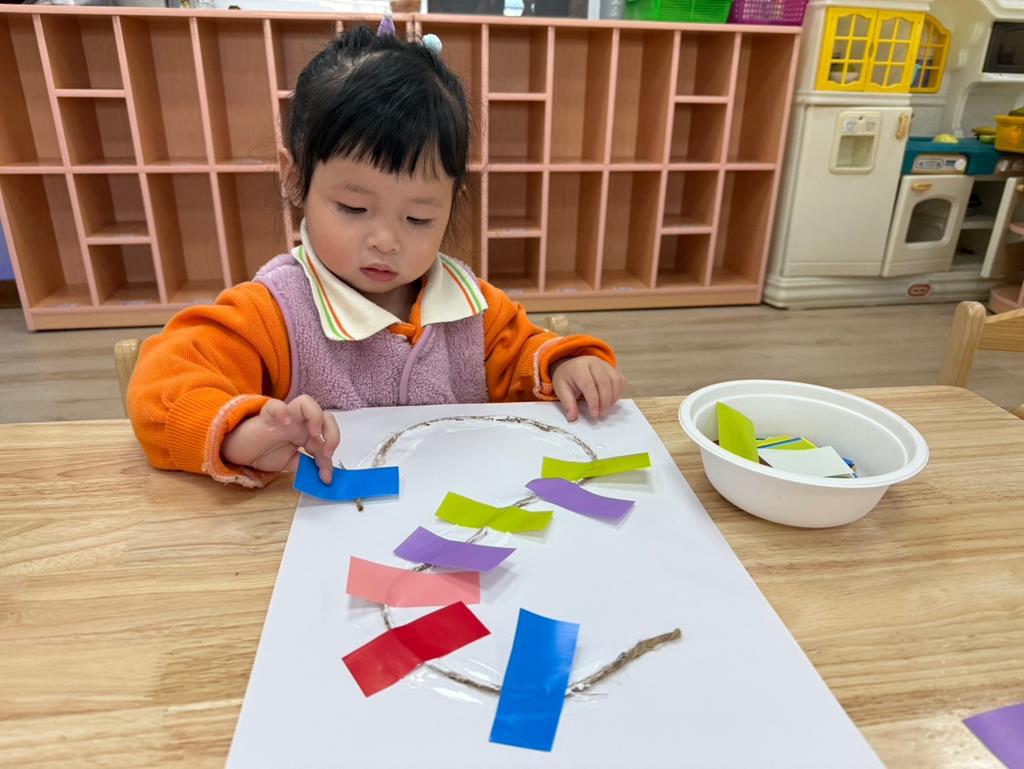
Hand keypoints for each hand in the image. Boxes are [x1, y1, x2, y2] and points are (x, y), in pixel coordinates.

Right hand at [221, 395, 340, 482]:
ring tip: (314, 433)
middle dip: (332, 433)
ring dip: (316, 417)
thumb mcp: (289, 464)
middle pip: (325, 416)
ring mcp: (284, 417)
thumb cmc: (262, 453)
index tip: (326, 477)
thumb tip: (324, 476)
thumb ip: (305, 466)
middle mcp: (298, 423)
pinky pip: (275, 405)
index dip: (329, 459)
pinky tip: (285, 423)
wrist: (237, 452)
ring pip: (306, 402)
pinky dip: (282, 412)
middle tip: (326, 451)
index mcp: (305, 434)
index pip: (326, 440)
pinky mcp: (266, 415)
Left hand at [551, 356, 625, 421]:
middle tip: (602, 414)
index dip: (593, 401)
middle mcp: (593, 362)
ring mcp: (605, 364)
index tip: (594, 414)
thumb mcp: (562, 390)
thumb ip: (568, 403)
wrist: (573, 366)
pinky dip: (618, 393)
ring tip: (606, 409)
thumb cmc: (568, 379)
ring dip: (613, 398)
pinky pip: (620, 380)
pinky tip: (610, 401)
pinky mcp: (612, 368)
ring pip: (615, 381)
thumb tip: (572, 418)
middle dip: (604, 401)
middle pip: (604, 382)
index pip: (588, 384)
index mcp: (578, 367)